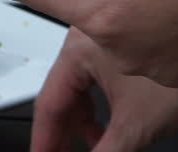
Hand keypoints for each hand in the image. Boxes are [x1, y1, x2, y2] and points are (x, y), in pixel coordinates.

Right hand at [31, 27, 177, 151]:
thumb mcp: (136, 124)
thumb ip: (106, 151)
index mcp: (76, 51)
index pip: (48, 104)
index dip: (44, 138)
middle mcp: (85, 39)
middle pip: (63, 94)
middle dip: (66, 130)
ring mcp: (104, 40)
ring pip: (82, 85)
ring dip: (87, 118)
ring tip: (95, 142)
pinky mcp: (124, 46)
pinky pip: (100, 77)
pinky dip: (104, 103)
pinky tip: (116, 119)